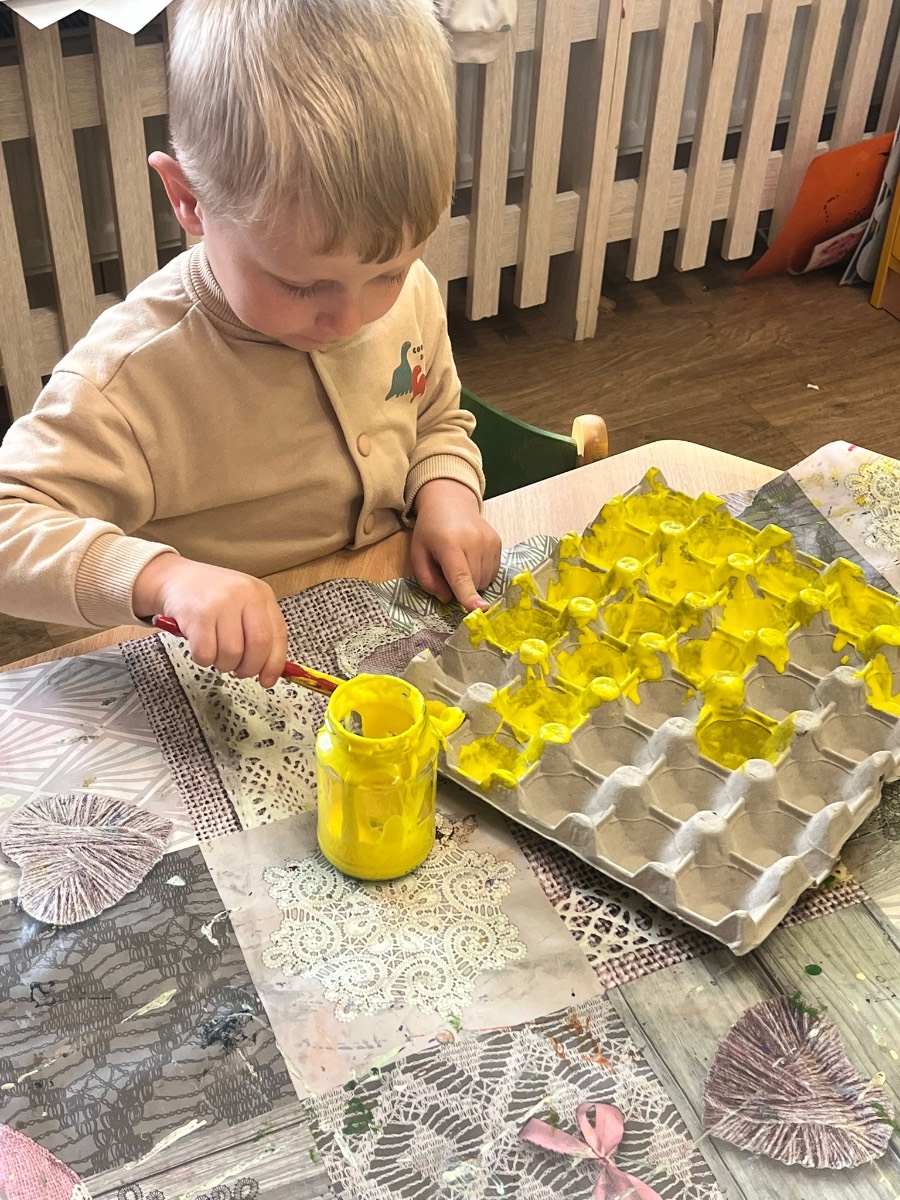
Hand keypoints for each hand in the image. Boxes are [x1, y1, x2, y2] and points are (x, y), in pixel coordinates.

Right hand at [133, 554, 288, 687]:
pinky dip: (204, 660)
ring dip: (223, 664)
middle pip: (258, 646)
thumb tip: (269, 674)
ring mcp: (221, 604)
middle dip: (249, 668)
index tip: (267, 681)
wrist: (176, 578)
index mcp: (262, 594)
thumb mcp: (243, 605)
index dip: (274, 664)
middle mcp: (245, 595)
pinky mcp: (197, 615)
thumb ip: (258, 633)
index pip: (278, 635)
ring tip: (216, 653)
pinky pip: (206, 654)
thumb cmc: (211, 597)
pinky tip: (201, 647)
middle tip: (238, 670)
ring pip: (232, 654)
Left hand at [410, 479, 500, 609]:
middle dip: (461, 587)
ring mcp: (489, 541)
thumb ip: (428, 580)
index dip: (468, 594)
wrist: (450, 501)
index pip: (460, 575)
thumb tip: (447, 598)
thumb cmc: (430, 530)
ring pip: (485, 580)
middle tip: (448, 570)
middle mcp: (473, 541)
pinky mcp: (498, 542)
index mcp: (449, 544)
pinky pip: (493, 572)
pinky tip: (471, 559)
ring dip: (472, 581)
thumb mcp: (418, 554)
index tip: (479, 610)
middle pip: (473, 582)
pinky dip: (482, 573)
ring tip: (460, 561)